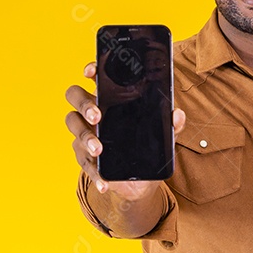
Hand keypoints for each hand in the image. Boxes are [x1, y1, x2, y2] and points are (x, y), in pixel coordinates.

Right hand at [64, 61, 185, 199]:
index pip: (95, 79)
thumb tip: (177, 114)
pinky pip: (84, 162)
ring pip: (75, 128)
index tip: (91, 72)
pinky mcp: (86, 158)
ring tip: (98, 150)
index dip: (91, 70)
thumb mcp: (162, 135)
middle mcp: (94, 114)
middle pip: (75, 97)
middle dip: (84, 105)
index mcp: (111, 100)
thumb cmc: (147, 147)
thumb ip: (171, 124)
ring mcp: (87, 134)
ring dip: (85, 139)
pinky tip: (104, 182)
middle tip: (97, 116)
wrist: (140, 182)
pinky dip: (93, 173)